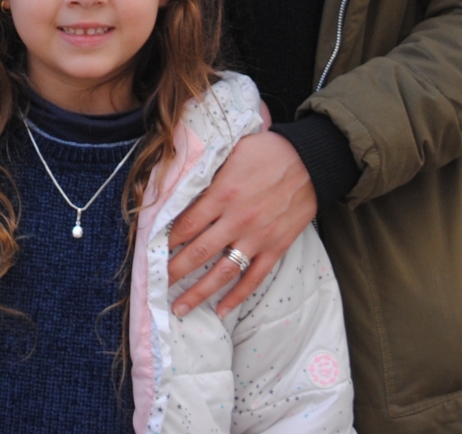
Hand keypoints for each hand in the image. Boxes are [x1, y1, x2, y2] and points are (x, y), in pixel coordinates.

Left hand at [167, 131, 315, 316]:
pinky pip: (254, 277)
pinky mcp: (276, 247)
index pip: (186, 224)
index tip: (150, 251)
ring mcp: (257, 237)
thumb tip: (181, 182)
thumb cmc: (268, 151)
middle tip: (155, 285)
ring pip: (223, 272)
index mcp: (223, 193)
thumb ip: (208, 171)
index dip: (166, 240)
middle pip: (198, 252)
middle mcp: (237, 220)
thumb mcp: (232, 151)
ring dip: (199, 293)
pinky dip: (238, 296)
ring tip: (180, 308)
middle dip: (173, 271)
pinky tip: (222, 310)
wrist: (312, 161)